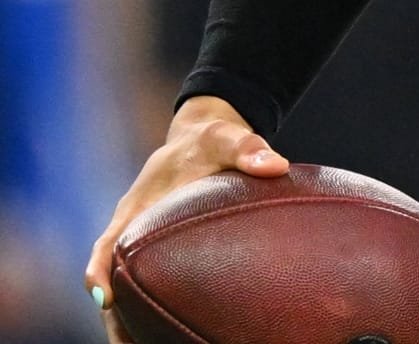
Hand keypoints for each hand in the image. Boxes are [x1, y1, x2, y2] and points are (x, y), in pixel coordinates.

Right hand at [84, 96, 288, 341]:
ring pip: (133, 289)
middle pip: (115, 280)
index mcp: (136, 209)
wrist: (205, 139)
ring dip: (134, 320)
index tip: (103, 297)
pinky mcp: (167, 255)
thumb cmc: (211, 141)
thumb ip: (247, 148)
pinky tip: (181, 333)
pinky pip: (157, 284)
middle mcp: (135, 233)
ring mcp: (148, 245)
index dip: (100, 272)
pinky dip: (159, 309)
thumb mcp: (226, 138)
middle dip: (116, 315)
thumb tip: (276, 166)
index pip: (107, 246)